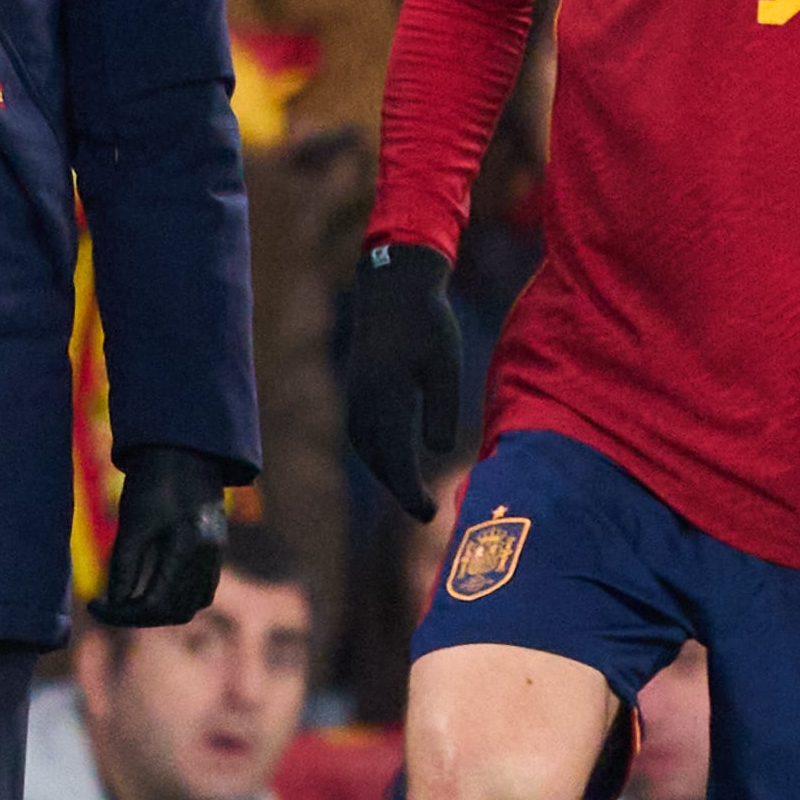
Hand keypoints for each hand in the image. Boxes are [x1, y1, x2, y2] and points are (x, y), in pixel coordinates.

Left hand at [96, 447, 231, 629]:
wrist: (185, 448)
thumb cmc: (153, 480)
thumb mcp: (133, 522)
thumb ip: (124, 567)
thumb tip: (114, 604)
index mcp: (189, 549)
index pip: (155, 605)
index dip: (122, 614)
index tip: (94, 606)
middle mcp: (209, 557)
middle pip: (176, 611)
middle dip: (140, 616)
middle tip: (110, 607)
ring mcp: (217, 555)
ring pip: (191, 604)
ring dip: (160, 611)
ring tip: (128, 601)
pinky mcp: (217, 549)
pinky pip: (201, 590)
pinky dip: (177, 598)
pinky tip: (152, 588)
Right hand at [337, 240, 468, 520]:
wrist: (393, 285)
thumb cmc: (428, 321)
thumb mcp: (444, 364)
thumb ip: (441, 409)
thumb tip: (435, 451)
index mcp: (385, 395)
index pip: (395, 457)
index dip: (410, 491)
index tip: (428, 514)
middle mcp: (362, 400)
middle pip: (377, 458)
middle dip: (399, 487)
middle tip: (427, 512)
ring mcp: (355, 394)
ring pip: (366, 447)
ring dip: (386, 472)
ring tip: (412, 492)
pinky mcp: (356, 387)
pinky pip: (362, 432)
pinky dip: (378, 452)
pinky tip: (395, 459)